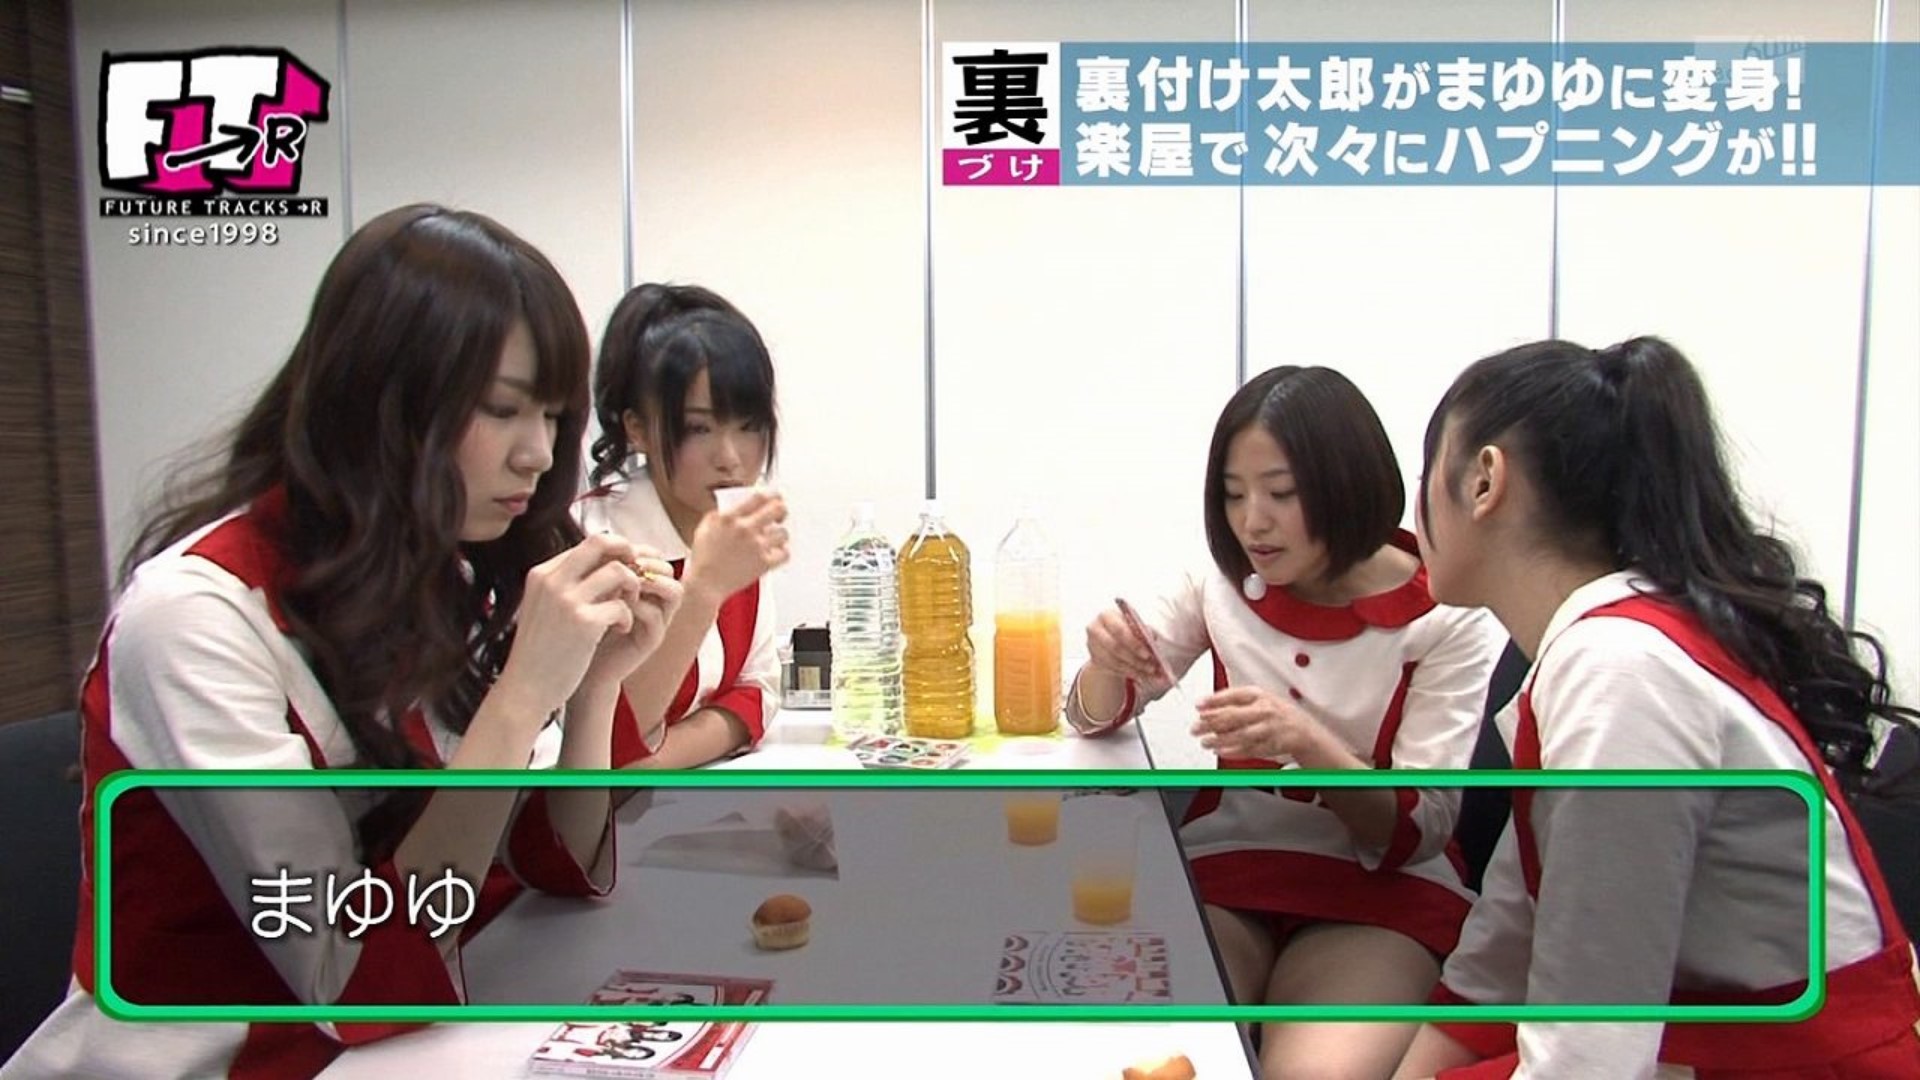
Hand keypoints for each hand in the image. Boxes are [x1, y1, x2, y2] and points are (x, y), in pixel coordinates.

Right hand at [497, 533, 656, 716]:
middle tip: (637, 575)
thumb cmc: (539, 652)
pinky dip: (628, 616)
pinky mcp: (583, 623)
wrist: (525, 689)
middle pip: (602, 542)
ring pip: (619, 571)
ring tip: (628, 607)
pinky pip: (622, 605)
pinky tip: (622, 629)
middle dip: (628, 554)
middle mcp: (552, 580)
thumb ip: (566, 585)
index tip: (625, 569)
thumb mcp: (543, 608)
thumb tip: (605, 565)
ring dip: (632, 587)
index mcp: (541, 573)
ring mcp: (567, 600)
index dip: (613, 552)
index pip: (587, 543)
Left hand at [580, 548, 682, 692]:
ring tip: (625, 581)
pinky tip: (615, 606)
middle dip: (647, 560)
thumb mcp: (588, 592)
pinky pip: (655, 617)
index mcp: (640, 586)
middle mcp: (653, 601)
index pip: (653, 556)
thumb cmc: (580, 629)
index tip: (615, 547)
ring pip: (674, 590)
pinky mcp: (650, 641)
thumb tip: (596, 537)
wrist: (578, 668)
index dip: (638, 547)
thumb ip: (597, 569)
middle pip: (669, 568)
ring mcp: (655, 621)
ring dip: (650, 581)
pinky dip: (637, 607)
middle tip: (625, 561)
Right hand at [686, 491, 789, 600]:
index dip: (771, 495)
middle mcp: (745, 529)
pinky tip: (775, 553)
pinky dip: (782, 553)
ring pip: (783, 533)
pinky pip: (784, 554)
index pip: (759, 497)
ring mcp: (756, 546)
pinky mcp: (764, 563)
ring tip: (774, 539)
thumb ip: (719, 515)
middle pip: (778, 509)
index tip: (774, 498)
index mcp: (730, 518)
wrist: (705, 584)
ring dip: (780, 535)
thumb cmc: (703, 560)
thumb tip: (732, 507)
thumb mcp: (704, 528)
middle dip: (781, 510)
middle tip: (779, 516)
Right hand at [1085, 607, 1168, 690]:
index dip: (1133, 643)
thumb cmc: (1125, 628)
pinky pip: (1113, 668)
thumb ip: (1143, 630)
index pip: (1119, 630)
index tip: (1148, 654)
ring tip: (1149, 672)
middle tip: (1151, 667)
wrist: (1111, 637)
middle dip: (1134, 658)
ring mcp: (1093, 645)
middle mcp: (1096, 629)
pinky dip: (1130, 672)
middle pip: (1115, 647)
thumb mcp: (1134, 625)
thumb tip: (1152, 640)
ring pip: (1114, 661)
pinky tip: (1141, 675)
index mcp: (1107, 616)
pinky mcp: (1095, 659)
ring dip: (1134, 668)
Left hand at [1192, 685, 1344, 764]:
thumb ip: (1235, 703)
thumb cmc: (1277, 714)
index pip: (1233, 695)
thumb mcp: (1258, 700)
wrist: (1305, 731)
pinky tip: (1221, 751)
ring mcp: (1270, 728)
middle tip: (1195, 728)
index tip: (1198, 705)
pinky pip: (1250, 749)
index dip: (1214, 700)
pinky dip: (1233, 751)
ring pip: (1240, 735)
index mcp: (1260, 695)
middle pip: (1233, 716)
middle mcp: (1265, 710)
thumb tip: (1207, 707)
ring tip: (1204, 742)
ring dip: (1219, 739)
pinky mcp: (1272, 744)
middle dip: (1211, 723)